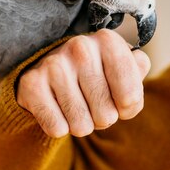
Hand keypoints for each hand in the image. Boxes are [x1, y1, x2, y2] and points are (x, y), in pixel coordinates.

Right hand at [16, 29, 150, 137]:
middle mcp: (80, 47)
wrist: (51, 71)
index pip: (131, 97)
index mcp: (108, 41)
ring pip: (81, 125)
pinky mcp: (31, 83)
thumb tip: (137, 71)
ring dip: (81, 124)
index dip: (127, 108)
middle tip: (93, 103)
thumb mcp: (122, 68)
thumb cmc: (96, 73)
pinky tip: (57, 108)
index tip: (119, 99)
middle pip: (107, 115)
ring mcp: (54, 64)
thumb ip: (137, 72)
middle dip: (103, 119)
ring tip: (76, 105)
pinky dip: (60, 127)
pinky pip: (57, 128)